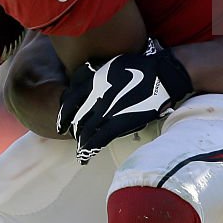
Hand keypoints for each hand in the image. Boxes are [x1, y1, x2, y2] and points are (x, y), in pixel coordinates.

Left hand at [56, 38, 192, 163]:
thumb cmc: (139, 67)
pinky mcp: (119, 123)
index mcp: (93, 82)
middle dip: (74, 130)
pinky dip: (90, 149)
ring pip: (86, 131)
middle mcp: (96, 97)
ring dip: (81, 142)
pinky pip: (99, 139)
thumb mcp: (112, 65)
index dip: (64, 115)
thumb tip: (87, 81)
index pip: (70, 101)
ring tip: (80, 149)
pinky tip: (85, 156)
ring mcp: (107, 111)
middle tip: (74, 136)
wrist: (160, 75)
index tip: (61, 123)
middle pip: (77, 119)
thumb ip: (97, 75)